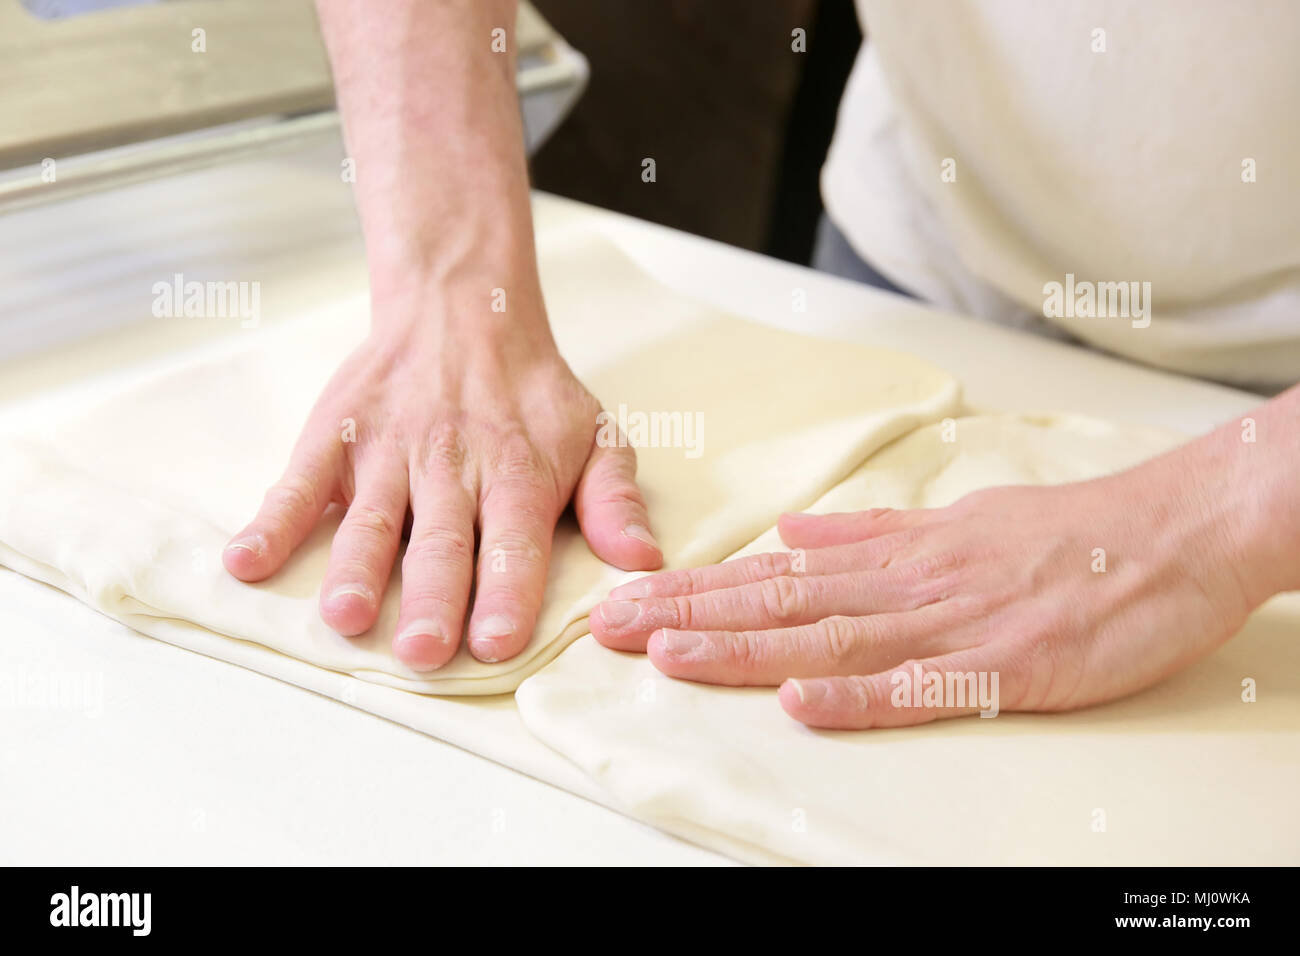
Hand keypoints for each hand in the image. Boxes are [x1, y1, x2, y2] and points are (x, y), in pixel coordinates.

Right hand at [223, 291, 661, 670]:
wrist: (464, 306)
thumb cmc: (533, 393)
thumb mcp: (595, 436)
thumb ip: (614, 500)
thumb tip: (644, 558)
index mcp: (517, 475)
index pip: (514, 542)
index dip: (506, 592)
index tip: (497, 641)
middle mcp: (451, 468)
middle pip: (441, 542)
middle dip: (432, 598)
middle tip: (422, 652)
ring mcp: (388, 453)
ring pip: (370, 520)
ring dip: (355, 569)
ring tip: (346, 616)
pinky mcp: (337, 438)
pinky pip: (298, 483)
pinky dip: (271, 522)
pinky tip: (246, 563)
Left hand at [590, 435, 1291, 728]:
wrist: (1171, 531)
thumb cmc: (1065, 533)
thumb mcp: (954, 522)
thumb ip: (871, 535)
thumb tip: (794, 536)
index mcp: (895, 557)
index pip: (776, 573)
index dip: (698, 587)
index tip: (631, 598)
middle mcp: (908, 586)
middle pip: (783, 602)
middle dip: (691, 615)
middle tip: (612, 629)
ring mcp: (954, 625)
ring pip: (832, 638)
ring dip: (748, 648)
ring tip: (672, 656)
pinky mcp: (1006, 666)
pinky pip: (921, 687)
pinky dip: (858, 695)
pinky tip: (802, 699)